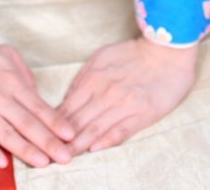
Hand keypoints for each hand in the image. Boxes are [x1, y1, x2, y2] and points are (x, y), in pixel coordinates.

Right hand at [0, 33, 75, 169]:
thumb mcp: (7, 55)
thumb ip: (24, 76)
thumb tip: (37, 96)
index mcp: (12, 82)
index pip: (39, 106)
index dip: (56, 122)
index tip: (71, 137)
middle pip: (27, 123)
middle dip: (48, 141)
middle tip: (65, 157)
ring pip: (6, 133)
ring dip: (25, 149)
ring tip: (42, 162)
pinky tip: (2, 162)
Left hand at [54, 35, 198, 156]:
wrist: (167, 51)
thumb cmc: (134, 54)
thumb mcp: (102, 57)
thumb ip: (84, 77)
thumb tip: (68, 98)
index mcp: (93, 78)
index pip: (67, 108)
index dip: (52, 126)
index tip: (42, 139)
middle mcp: (105, 92)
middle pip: (77, 122)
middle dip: (61, 140)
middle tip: (48, 155)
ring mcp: (124, 104)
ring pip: (95, 129)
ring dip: (78, 146)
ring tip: (64, 158)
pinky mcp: (143, 113)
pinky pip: (121, 130)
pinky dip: (107, 140)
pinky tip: (95, 149)